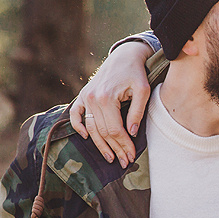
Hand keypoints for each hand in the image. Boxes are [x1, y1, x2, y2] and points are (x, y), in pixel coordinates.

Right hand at [69, 41, 153, 167]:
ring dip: (99, 144)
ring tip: (110, 157)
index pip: (114, 129)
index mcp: (106, 97)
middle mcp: (92, 98)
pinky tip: (85, 137)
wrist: (124, 55)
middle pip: (102, 131)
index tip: (132, 156)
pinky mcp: (83, 94)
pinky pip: (76, 113)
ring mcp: (85, 96)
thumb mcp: (143, 90)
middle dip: (114, 149)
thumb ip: (136, 112)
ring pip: (90, 127)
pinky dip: (78, 126)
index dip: (123, 145)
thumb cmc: (136, 73)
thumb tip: (130, 132)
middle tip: (124, 162)